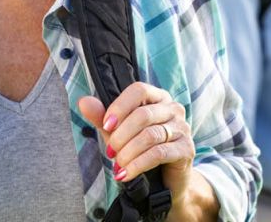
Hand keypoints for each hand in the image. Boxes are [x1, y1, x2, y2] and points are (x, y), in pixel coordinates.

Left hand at [78, 83, 194, 203]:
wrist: (166, 181)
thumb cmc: (141, 150)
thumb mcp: (119, 133)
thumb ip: (103, 118)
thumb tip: (84, 102)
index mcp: (158, 98)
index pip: (139, 90)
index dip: (120, 106)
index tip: (106, 125)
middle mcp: (173, 109)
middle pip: (143, 114)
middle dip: (121, 135)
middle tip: (110, 152)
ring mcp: (182, 128)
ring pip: (150, 135)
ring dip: (128, 152)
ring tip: (117, 165)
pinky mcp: (186, 149)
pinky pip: (158, 153)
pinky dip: (138, 165)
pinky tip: (126, 174)